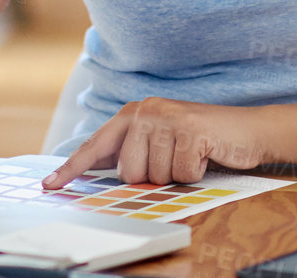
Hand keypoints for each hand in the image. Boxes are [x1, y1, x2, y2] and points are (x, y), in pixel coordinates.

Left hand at [42, 96, 269, 187]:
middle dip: (152, 177)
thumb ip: (132, 152)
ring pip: (154, 175)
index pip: (96, 146)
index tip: (49, 185)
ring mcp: (167, 118)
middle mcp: (145, 111)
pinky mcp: (190, 130)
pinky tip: (204, 155)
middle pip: (128, 171)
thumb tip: (100, 172)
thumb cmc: (201, 142)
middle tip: (174, 160)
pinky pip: (182, 174)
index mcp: (132, 114)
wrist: (247, 131)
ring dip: (176, 175)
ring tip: (190, 156)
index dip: (72, 168)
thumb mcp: (160, 143)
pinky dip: (195, 173)